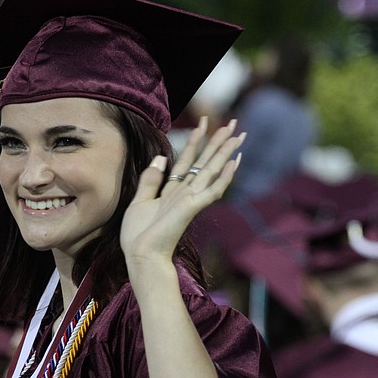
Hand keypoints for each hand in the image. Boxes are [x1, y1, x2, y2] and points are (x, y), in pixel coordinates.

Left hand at [120, 116, 243, 267]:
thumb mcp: (139, 200)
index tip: (204, 123)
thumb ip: (151, 179)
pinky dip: (224, 177)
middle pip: (205, 161)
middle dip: (218, 141)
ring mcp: (191, 199)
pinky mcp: (193, 208)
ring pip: (212, 170)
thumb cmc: (138, 235)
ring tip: (238, 135)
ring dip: (225, 152)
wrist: (141, 255)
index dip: (196, 140)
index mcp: (173, 190)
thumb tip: (161, 157)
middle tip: (234, 122)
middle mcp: (185, 192)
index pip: (188, 159)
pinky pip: (213, 190)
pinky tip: (234, 163)